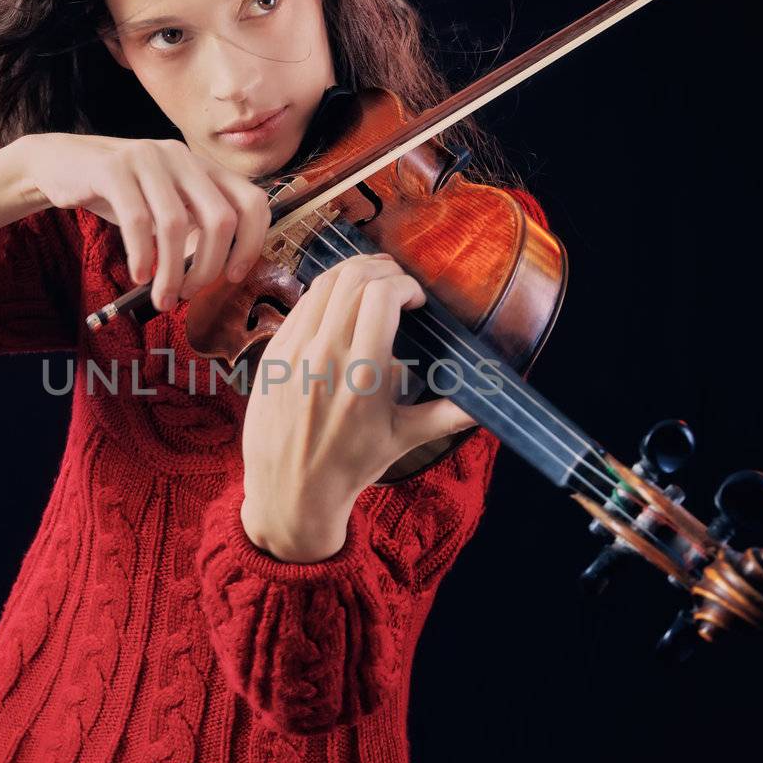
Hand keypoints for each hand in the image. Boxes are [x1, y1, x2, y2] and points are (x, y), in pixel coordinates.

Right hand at [20, 132, 271, 310]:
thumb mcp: (165, 205)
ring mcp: (148, 158)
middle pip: (220, 218)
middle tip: (189, 293)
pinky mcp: (113, 169)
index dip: (251, 243)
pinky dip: (141, 256)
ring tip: (162, 297)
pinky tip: (138, 276)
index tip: (232, 276)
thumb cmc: (121, 195)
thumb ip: (194, 227)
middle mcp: (181, 157)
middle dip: (209, 267)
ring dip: (171, 272)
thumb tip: (217, 273)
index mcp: (203, 167)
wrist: (60, 163)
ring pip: (175, 225)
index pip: (252, 202)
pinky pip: (137, 221)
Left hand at [240, 252, 477, 558]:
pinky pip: (300, 305)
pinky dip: (326, 293)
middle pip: (353, 279)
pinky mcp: (272, 353)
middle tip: (398, 285)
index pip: (381, 295)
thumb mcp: (403, 440)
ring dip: (353, 274)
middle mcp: (323, 356)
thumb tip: (489, 403)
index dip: (405, 285)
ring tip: (372, 285)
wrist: (289, 492)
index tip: (416, 299)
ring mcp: (292, 352)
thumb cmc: (349, 466)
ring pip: (323, 284)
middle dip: (382, 271)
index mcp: (362, 375)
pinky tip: (341, 306)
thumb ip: (448, 414)